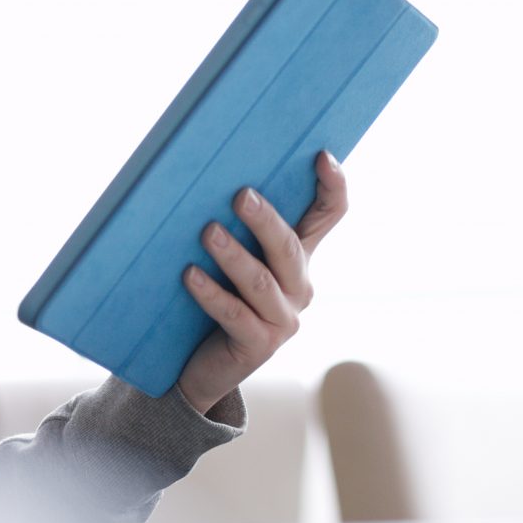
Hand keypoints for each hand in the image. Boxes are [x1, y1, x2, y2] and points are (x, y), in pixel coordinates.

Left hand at [175, 150, 349, 415]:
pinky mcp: (259, 345)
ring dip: (233, 255)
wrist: (202, 366)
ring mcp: (282, 319)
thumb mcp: (233, 259)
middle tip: (239, 196)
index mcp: (299, 259)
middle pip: (291, 247)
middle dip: (266, 221)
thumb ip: (235, 226)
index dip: (333, 187)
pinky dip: (211, 293)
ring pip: (261, 281)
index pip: (329, 216)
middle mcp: (299, 287)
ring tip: (207, 232)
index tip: (322, 156)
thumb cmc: (215, 298)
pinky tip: (189, 275)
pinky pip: (234, 314)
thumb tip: (211, 173)